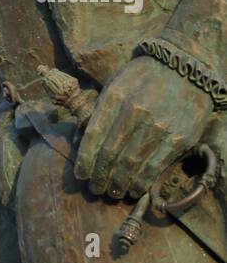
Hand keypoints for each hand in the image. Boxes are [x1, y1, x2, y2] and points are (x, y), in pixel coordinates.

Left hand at [74, 55, 212, 200]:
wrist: (184, 70)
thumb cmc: (143, 77)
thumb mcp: (116, 84)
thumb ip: (100, 110)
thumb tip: (82, 141)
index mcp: (115, 96)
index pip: (93, 135)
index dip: (84, 160)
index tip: (80, 175)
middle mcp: (135, 112)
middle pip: (110, 154)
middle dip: (100, 176)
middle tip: (95, 189)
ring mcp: (158, 127)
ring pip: (131, 165)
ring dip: (118, 184)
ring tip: (112, 192)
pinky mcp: (177, 139)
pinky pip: (154, 167)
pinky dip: (141, 182)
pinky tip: (133, 189)